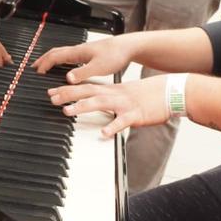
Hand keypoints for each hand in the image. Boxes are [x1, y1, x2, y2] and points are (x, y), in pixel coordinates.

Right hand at [32, 35, 132, 83]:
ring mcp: (84, 51)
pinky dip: (62, 61)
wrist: (129, 47)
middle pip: (55, 53)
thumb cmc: (116, 55)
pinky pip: (70, 57)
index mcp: (77, 52)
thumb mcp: (99, 67)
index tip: (36, 72)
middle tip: (34, 68)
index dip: (44, 64)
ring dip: (52, 60)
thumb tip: (67, 79)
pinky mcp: (90, 54)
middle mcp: (78, 50)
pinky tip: (66, 68)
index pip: (55, 56)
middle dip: (43, 60)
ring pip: (62, 54)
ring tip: (46, 67)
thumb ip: (82, 73)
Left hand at [48, 75, 169, 138]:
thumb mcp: (124, 92)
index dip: (68, 89)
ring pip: (101, 104)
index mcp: (112, 90)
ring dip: (83, 107)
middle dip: (69, 95)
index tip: (52, 91)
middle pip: (88, 92)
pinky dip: (113, 127)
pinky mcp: (135, 115)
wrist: (168, 92)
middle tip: (52, 98)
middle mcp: (115, 95)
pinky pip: (122, 122)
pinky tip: (103, 133)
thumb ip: (108, 96)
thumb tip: (94, 101)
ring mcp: (124, 104)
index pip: (86, 87)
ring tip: (68, 112)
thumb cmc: (147, 94)